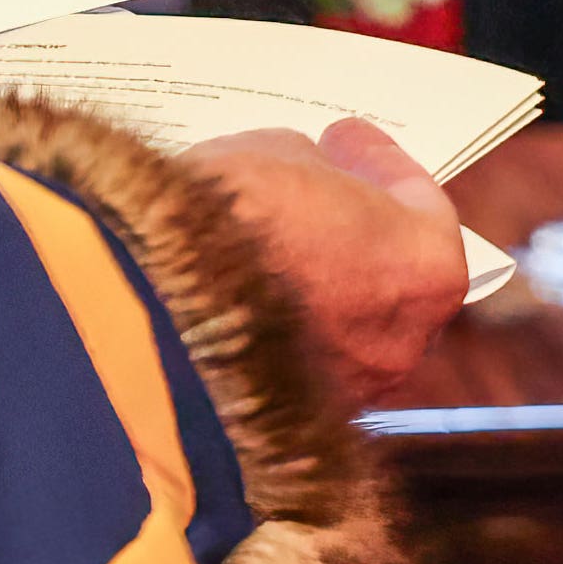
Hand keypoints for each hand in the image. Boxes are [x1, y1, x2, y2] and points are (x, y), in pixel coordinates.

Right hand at [180, 118, 465, 415]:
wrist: (137, 318)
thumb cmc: (220, 226)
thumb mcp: (272, 156)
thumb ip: (308, 169)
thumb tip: (301, 182)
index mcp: (425, 269)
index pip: (416, 203)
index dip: (376, 162)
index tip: (346, 136)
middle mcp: (400, 344)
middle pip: (385, 274)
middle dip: (352, 229)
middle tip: (320, 187)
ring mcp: (343, 394)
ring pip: (337, 328)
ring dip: (312, 286)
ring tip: (269, 241)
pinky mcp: (280, 427)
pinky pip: (285, 368)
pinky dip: (269, 333)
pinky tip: (234, 298)